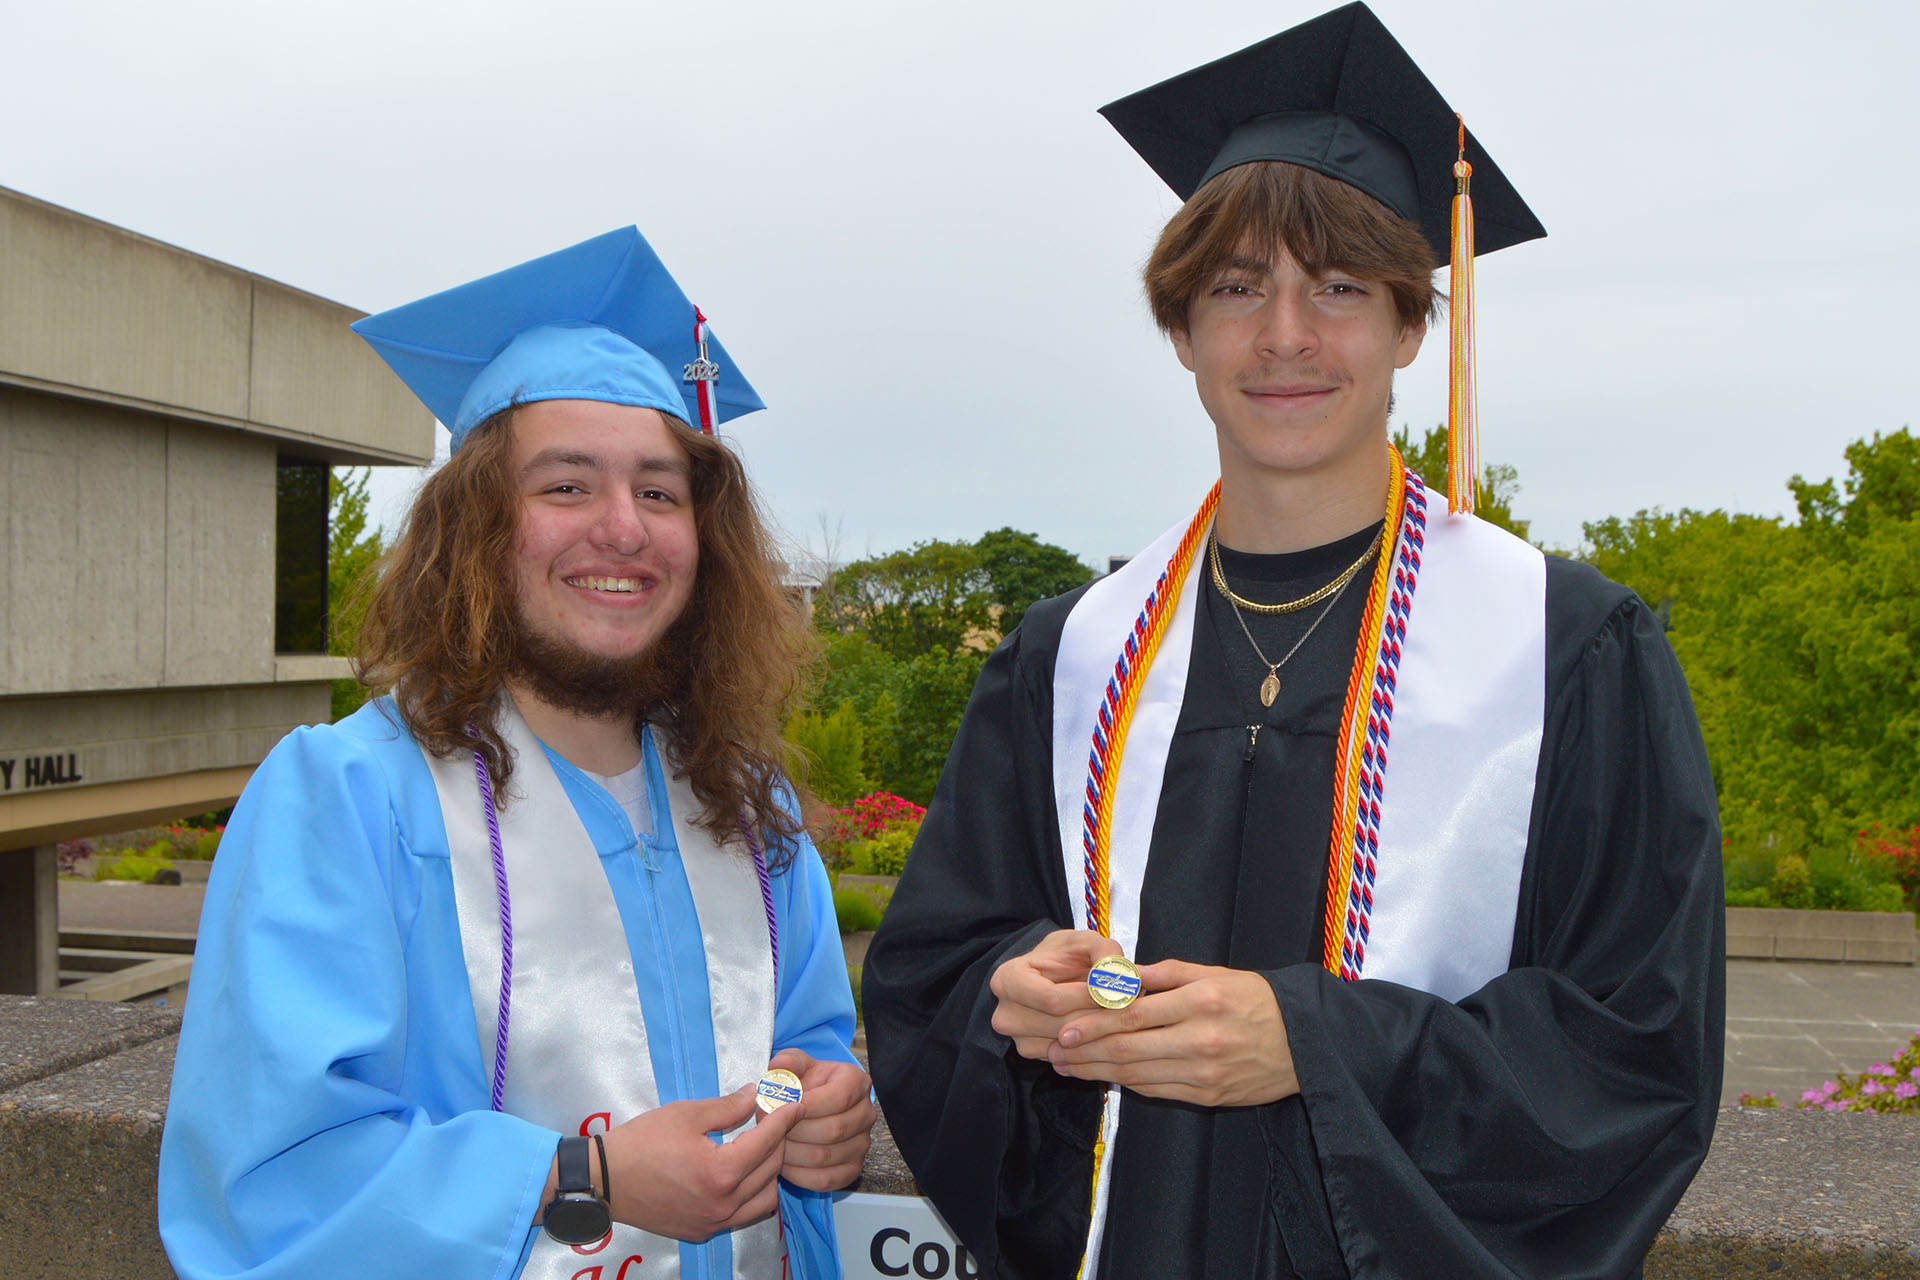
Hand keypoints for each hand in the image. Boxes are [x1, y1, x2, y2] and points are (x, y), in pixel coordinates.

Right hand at [599, 1087, 801, 1241]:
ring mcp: (714, 1222)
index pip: (767, 1141)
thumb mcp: (685, 1114)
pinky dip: (753, 1194)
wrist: (604, 1181)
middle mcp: (723, 1204)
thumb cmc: (641, 1143)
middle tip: (772, 1118)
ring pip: (765, 1198)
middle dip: (778, 1139)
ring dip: (770, 1171)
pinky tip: (742, 1174)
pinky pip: (744, 1215)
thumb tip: (755, 1095)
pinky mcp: (703, 1231)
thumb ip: (727, 1106)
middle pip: (771, 1168)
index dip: (784, 1117)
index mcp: (721, 1172)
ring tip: (759, 1147)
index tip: (793, 1102)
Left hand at [767, 1048, 873, 1190]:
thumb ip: (788, 1062)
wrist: (813, 1108)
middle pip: (833, 1129)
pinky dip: (799, 1175)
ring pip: (826, 1156)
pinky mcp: (853, 1168)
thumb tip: (780, 1066)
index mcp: (857, 1082)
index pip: (840, 1097)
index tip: (782, 1107)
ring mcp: (862, 1144)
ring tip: (773, 1144)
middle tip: (770, 1128)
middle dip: (795, 1130)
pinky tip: (784, 1163)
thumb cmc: (805, 1085)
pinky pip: (825, 1180)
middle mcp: (866, 1113)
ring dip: (793, 1153)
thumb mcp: (796, 1065)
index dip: (809, 1105)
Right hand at [988, 929, 1121, 1061]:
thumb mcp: (1087, 941)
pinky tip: (1100, 1026)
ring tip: (1114, 1011)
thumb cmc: (1065, 956)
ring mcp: (1017, 1038)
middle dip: (1099, 1016)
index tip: (1117, 991)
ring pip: (1069, 1046)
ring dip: (1098, 1032)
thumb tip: (1120, 978)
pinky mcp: (1032, 1054)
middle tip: (1126, 1004)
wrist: (1051, 973)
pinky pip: (1069, 1057)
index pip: (1053, 1000)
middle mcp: (1006, 1013)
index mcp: (1008, 979)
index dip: (1090, 998)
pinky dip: (1090, 1044)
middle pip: (1061, 1026)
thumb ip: (1105, 953)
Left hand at [1046, 959, 1297, 1107]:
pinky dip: (1127, 1084)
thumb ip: (1165, 974)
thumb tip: (1120, 975)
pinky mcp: (1208, 1096)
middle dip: (1084, 1052)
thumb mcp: (1214, 974)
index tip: (1065, 1028)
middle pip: (1128, 1048)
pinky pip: (1156, 1091)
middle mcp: (1199, 1039)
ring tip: (1068, 1067)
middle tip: (1055, 1051)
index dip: (1093, 1024)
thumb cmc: (1257, 1000)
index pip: (1133, 1015)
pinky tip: (1105, 1077)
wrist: (1305, 1042)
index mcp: (1200, 1001)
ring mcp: (1203, 1073)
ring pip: (1137, 1074)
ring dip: (1096, 1072)